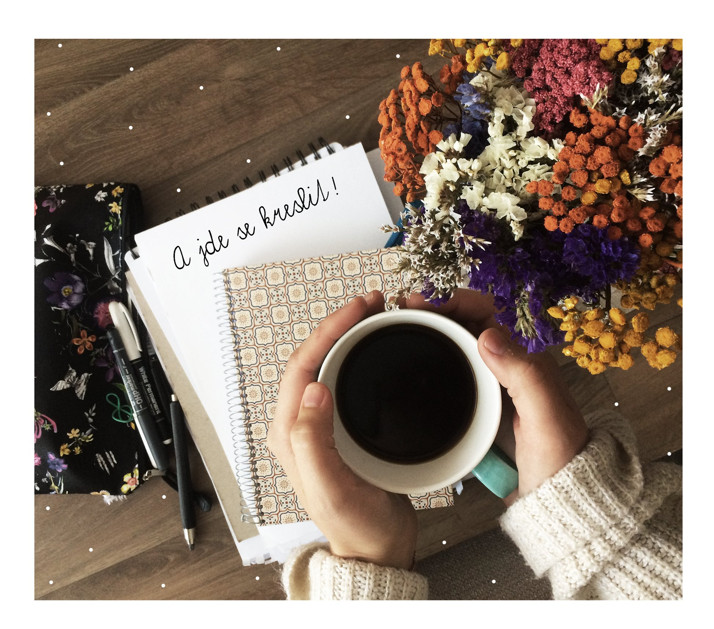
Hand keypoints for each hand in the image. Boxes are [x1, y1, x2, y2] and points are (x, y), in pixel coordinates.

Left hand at [267, 291, 417, 569]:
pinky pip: (343, 378)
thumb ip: (313, 442)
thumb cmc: (355, 525)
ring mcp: (318, 424)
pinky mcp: (338, 427)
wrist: (375, 548)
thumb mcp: (332, 488)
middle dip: (338, 324)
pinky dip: (357, 355)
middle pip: (312, 357)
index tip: (359, 309)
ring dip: (347, 335)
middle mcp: (298, 423)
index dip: (329, 330)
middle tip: (371, 302)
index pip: (302, 365)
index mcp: (290, 433)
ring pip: (327, 364)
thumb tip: (314, 390)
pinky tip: (374, 348)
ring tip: (374, 316)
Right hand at [405, 290, 588, 504]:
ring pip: (458, 344)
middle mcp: (509, 365)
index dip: (458, 299)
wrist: (561, 499)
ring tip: (403, 326)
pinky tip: (413, 362)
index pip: (491, 311)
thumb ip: (524, 376)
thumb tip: (486, 335)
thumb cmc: (560, 459)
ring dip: (432, 330)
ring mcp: (492, 385)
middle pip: (469, 322)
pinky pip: (453, 372)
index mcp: (527, 359)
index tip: (427, 302)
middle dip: (438, 308)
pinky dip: (432, 359)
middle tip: (405, 308)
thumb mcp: (546, 418)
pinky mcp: (480, 405)